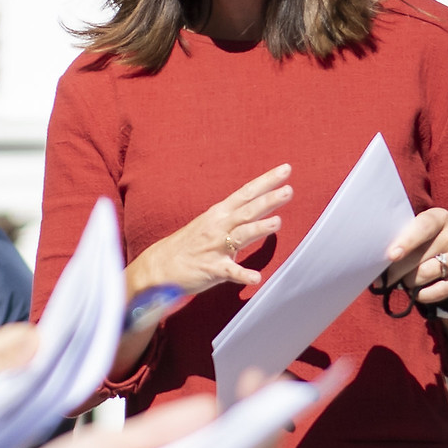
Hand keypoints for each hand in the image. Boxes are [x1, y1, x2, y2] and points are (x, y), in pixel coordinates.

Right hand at [126, 163, 291, 298]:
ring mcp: (215, 247)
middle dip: (268, 200)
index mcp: (219, 213)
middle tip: (288, 190)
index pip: (246, 193)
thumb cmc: (189, 244)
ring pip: (240, 235)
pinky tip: (256, 278)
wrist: (159, 266)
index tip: (285, 169)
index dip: (266, 181)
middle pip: (247, 210)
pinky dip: (243, 274)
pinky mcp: (211, 269)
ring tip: (277, 222)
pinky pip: (229, 271)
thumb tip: (260, 207)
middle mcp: (218, 226)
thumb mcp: (211, 223)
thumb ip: (235, 217)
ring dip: (258, 228)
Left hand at [379, 207, 447, 356]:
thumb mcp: (411, 235)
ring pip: (426, 273)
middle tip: (384, 278)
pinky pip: (440, 290)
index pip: (424, 226)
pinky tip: (416, 293)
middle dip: (397, 269)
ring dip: (409, 281)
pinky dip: (424, 294)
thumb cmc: (419, 244)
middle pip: (420, 255)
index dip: (407, 241)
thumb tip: (374, 258)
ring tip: (403, 280)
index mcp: (439, 217)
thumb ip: (398, 240)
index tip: (391, 255)